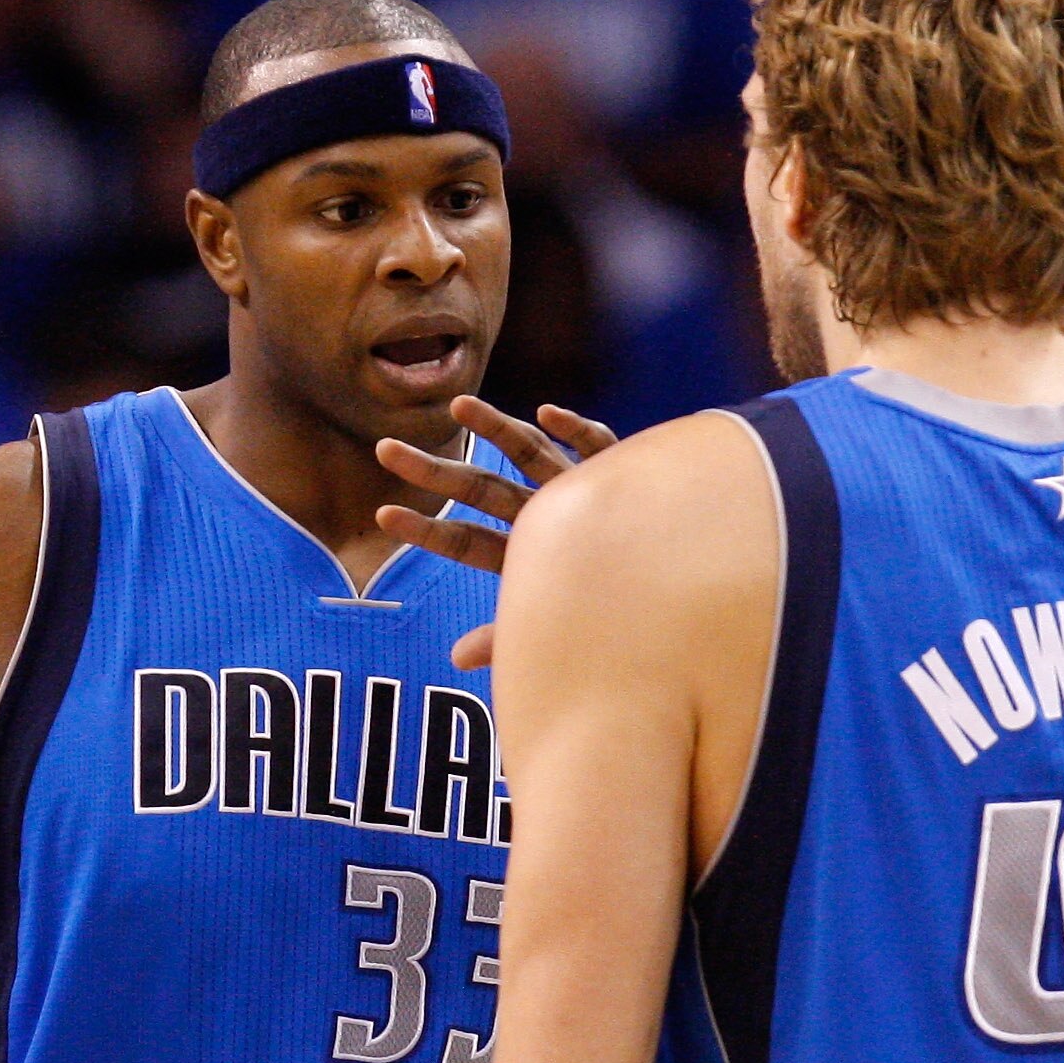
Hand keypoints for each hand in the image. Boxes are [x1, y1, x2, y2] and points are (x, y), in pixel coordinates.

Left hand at [374, 396, 618, 666]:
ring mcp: (577, 487)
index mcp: (523, 551)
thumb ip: (509, 636)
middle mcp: (542, 513)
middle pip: (480, 488)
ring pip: (529, 453)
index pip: (464, 540)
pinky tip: (547, 413)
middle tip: (384, 448)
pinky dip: (575, 430)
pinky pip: (598, 445)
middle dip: (434, 470)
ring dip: (495, 429)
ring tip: (457, 405)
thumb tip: (454, 658)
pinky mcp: (618, 471)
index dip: (425, 529)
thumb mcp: (557, 624)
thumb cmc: (614, 611)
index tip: (382, 514)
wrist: (681, 574)